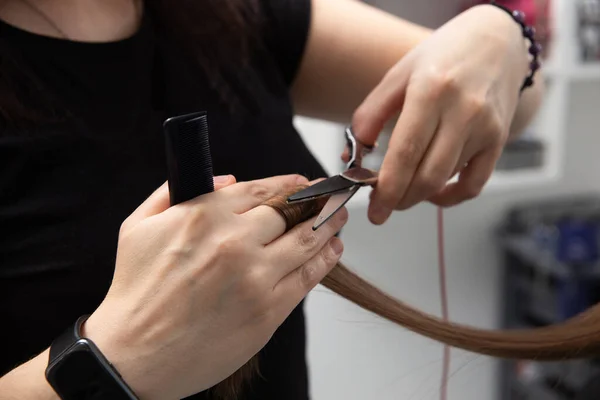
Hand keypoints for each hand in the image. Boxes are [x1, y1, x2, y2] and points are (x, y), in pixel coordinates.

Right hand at [83, 174, 346, 399]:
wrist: (133, 355)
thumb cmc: (135, 292)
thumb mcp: (138, 226)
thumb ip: (175, 192)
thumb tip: (225, 179)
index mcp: (204, 215)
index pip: (262, 189)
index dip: (289, 183)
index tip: (304, 181)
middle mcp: (234, 241)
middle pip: (291, 211)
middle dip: (316, 199)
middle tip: (331, 195)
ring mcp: (255, 277)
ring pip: (306, 240)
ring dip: (329, 224)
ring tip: (340, 216)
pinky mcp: (268, 311)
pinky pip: (308, 277)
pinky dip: (326, 260)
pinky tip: (333, 249)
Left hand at [351, 4, 530, 223]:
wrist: (497, 41)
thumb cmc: (442, 56)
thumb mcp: (399, 74)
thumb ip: (371, 114)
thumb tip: (354, 155)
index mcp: (431, 91)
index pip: (406, 153)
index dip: (388, 189)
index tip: (375, 211)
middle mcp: (463, 112)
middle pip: (428, 176)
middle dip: (400, 199)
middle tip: (382, 202)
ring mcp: (485, 128)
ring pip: (446, 180)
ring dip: (418, 193)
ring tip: (402, 185)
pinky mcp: (499, 141)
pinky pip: (474, 184)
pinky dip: (450, 197)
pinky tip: (433, 192)